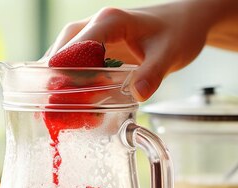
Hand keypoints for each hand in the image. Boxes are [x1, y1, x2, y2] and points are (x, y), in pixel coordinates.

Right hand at [46, 3, 213, 100]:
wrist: (182, 24)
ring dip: (61, 87)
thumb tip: (138, 95)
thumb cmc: (177, 32)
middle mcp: (94, 25)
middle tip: (55, 111)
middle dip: (57, 83)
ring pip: (63, 61)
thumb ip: (153, 73)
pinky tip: (76, 109)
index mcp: (110, 21)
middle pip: (62, 53)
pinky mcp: (93, 50)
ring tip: (62, 115)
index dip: (66, 70)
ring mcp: (90, 37)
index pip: (78, 45)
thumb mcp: (169, 54)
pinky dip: (72, 87)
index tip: (59, 93)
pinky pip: (74, 67)